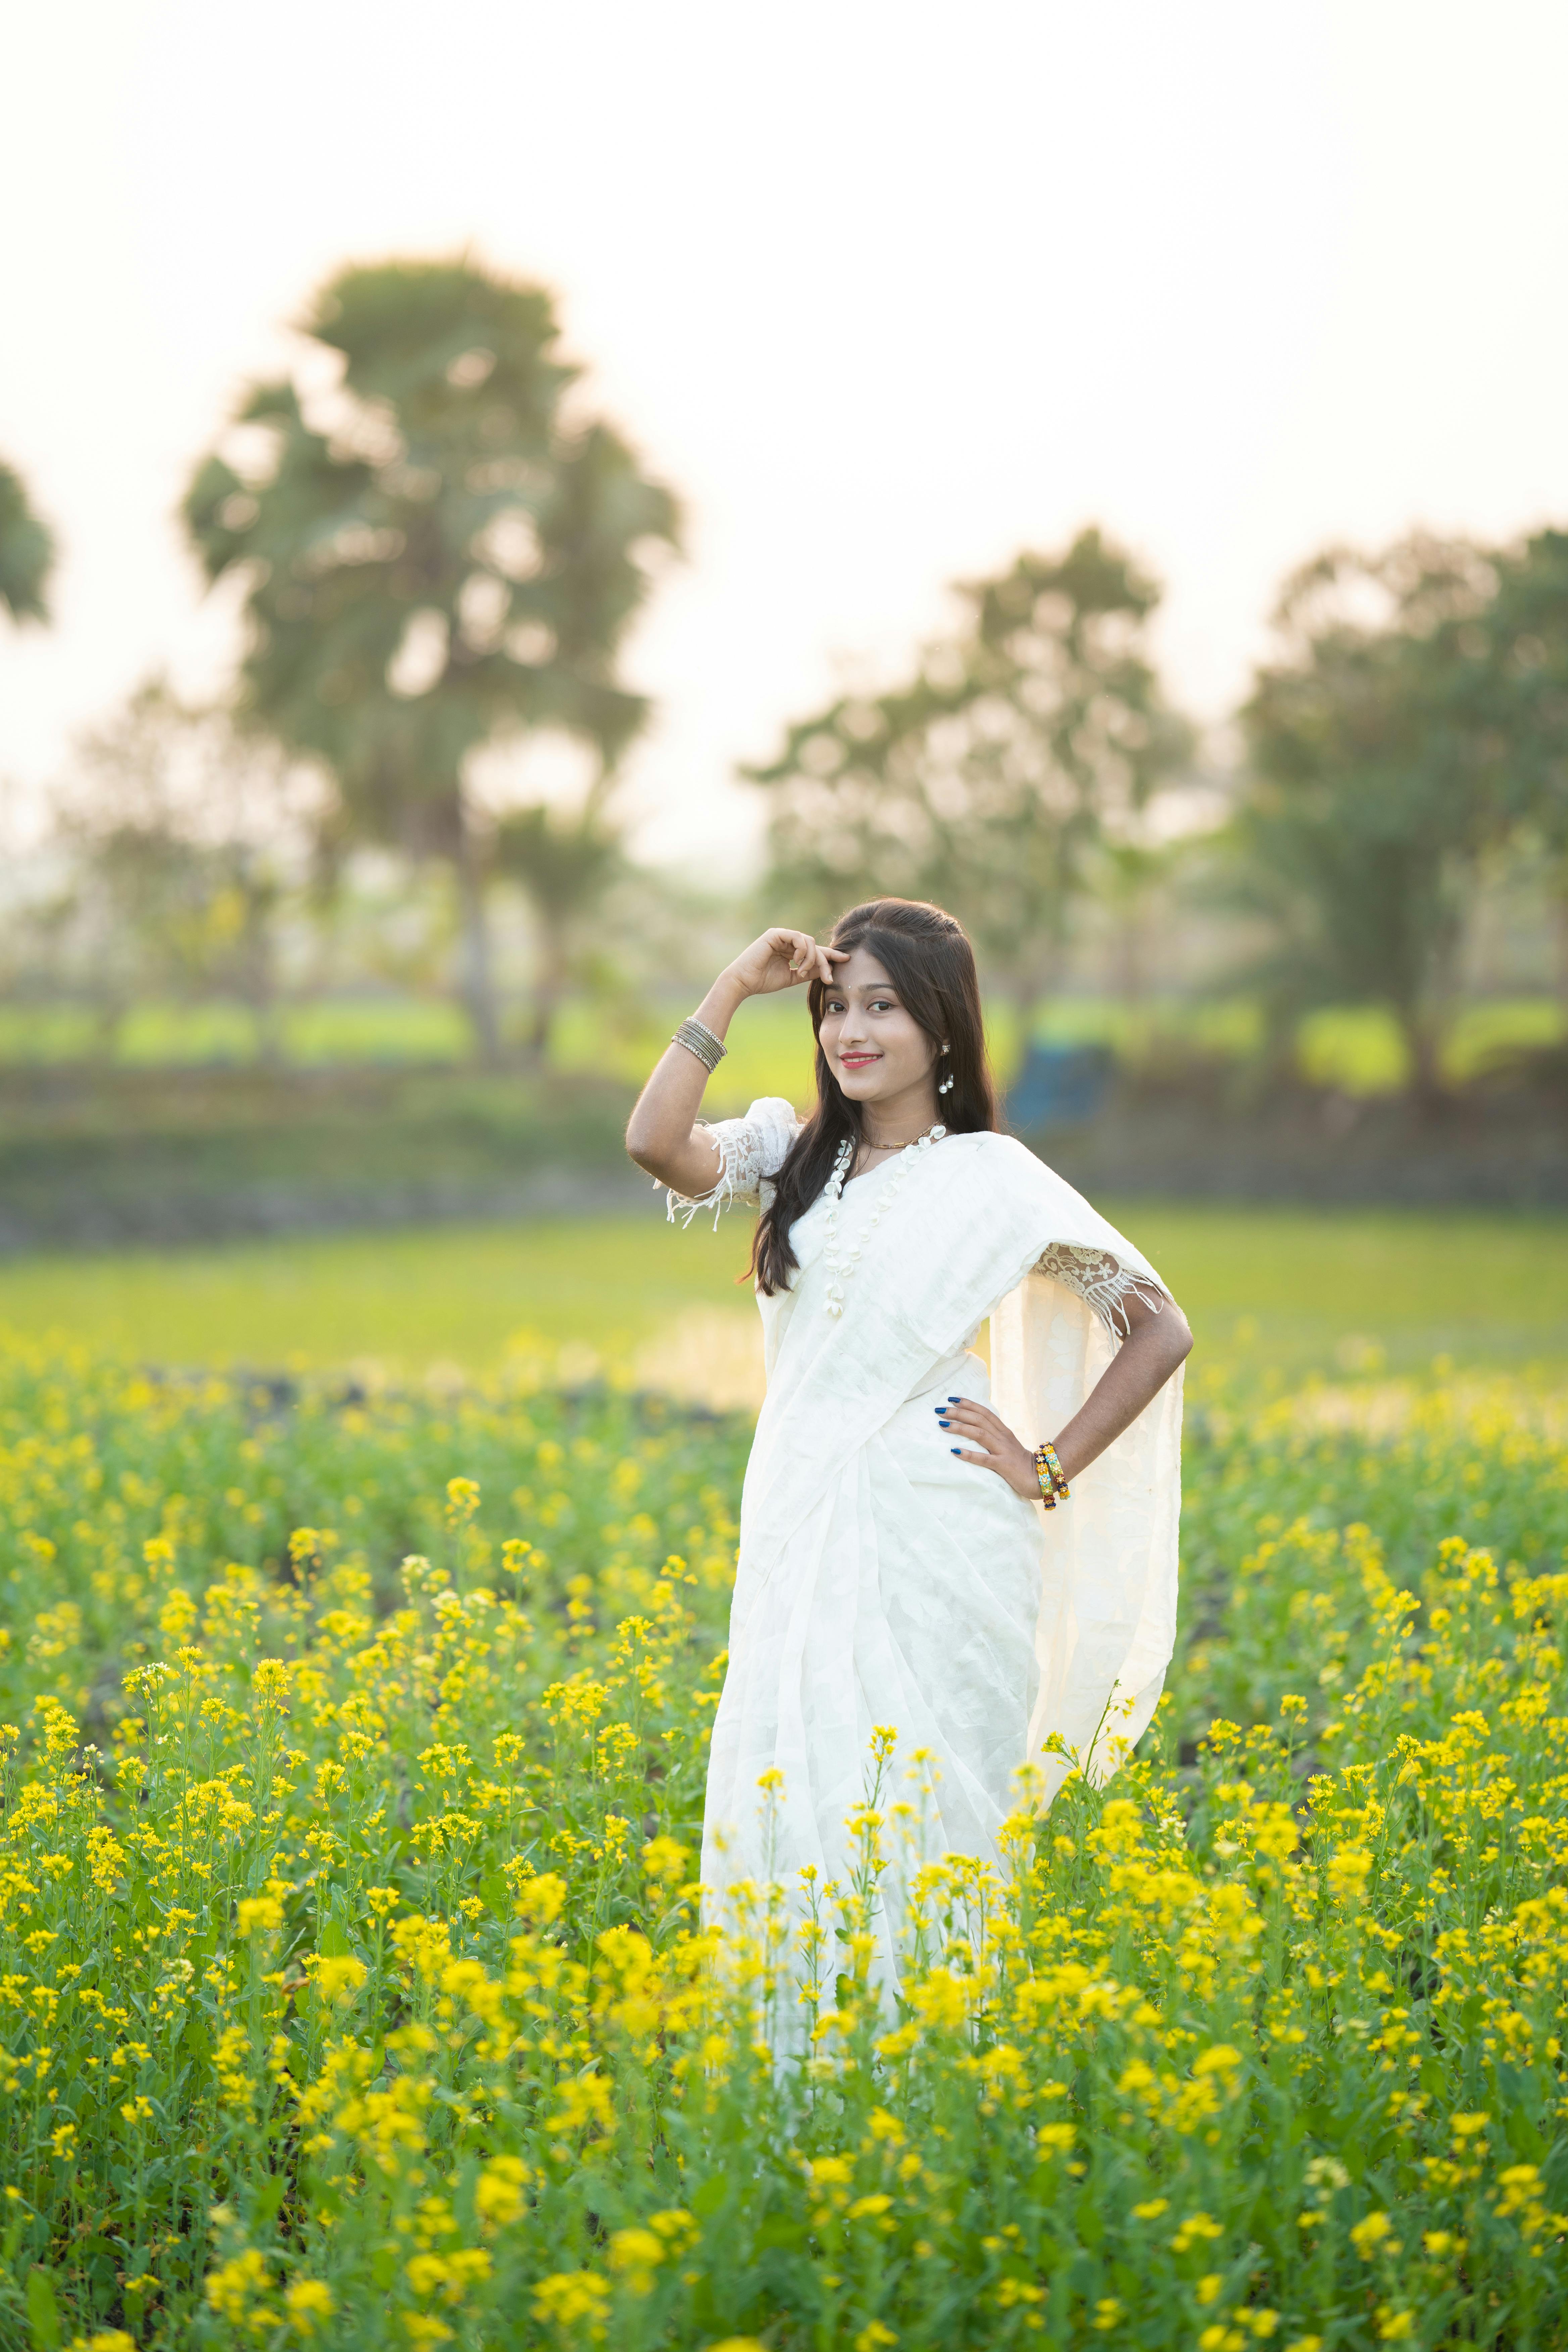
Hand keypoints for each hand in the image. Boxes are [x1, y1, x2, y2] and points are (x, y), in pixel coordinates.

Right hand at [723, 927, 845, 999]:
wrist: (744, 982)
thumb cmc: (763, 981)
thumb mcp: (792, 977)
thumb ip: (809, 971)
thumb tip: (827, 969)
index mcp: (791, 950)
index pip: (814, 950)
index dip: (830, 954)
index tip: (846, 959)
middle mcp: (787, 941)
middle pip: (815, 946)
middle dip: (824, 962)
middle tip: (828, 978)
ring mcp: (782, 936)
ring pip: (809, 941)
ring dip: (811, 959)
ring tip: (803, 972)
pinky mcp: (775, 934)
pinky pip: (798, 937)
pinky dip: (802, 950)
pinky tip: (796, 961)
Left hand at [934, 1398, 1040, 1501]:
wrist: (1041, 1478)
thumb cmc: (1020, 1463)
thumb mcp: (1006, 1445)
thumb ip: (993, 1436)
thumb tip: (974, 1429)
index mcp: (1003, 1431)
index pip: (984, 1412)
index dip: (968, 1403)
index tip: (951, 1398)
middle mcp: (1002, 1437)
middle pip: (978, 1419)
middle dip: (958, 1412)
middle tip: (940, 1409)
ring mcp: (1003, 1450)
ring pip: (979, 1434)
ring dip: (960, 1427)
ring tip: (943, 1425)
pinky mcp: (1003, 1465)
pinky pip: (984, 1458)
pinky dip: (968, 1454)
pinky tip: (954, 1451)